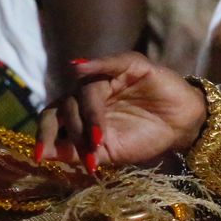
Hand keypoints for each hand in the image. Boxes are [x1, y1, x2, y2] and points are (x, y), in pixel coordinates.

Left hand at [35, 53, 206, 172]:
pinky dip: (95, 64)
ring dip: (90, 117)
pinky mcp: (130, 65)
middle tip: (86, 153)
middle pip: (65, 105)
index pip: (52, 117)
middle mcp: (87, 92)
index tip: (39, 157)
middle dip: (72, 131)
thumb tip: (43, 156)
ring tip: (99, 140)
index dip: (43, 135)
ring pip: (86, 91)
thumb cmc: (143, 138)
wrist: (181, 128)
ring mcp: (107, 76)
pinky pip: (110, 62)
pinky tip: (79, 68)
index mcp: (78, 111)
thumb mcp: (109, 153)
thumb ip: (77, 153)